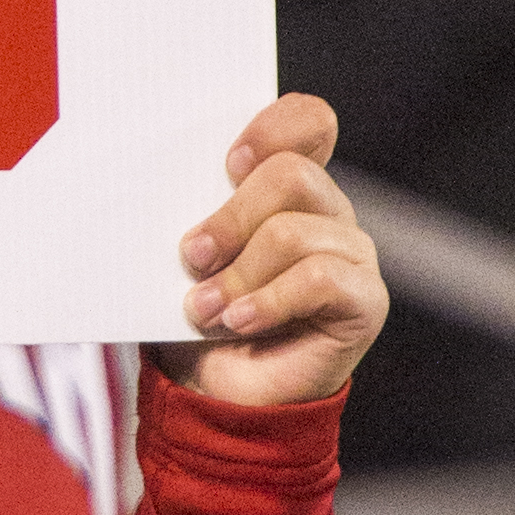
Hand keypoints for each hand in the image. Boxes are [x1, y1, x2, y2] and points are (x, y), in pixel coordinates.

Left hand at [174, 98, 385, 405]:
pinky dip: (268, 301)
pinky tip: (239, 321)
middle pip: (291, 174)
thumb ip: (189, 209)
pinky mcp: (365, 300)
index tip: (228, 162)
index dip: (274, 127)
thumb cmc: (200, 313)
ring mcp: (353, 254)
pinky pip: (318, 278)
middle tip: (192, 255)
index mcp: (290, 186)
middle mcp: (329, 212)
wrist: (219, 393)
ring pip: (293, 232)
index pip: (309, 121)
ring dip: (238, 274)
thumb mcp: (185, 252)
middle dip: (231, 217)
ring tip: (205, 308)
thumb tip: (150, 178)